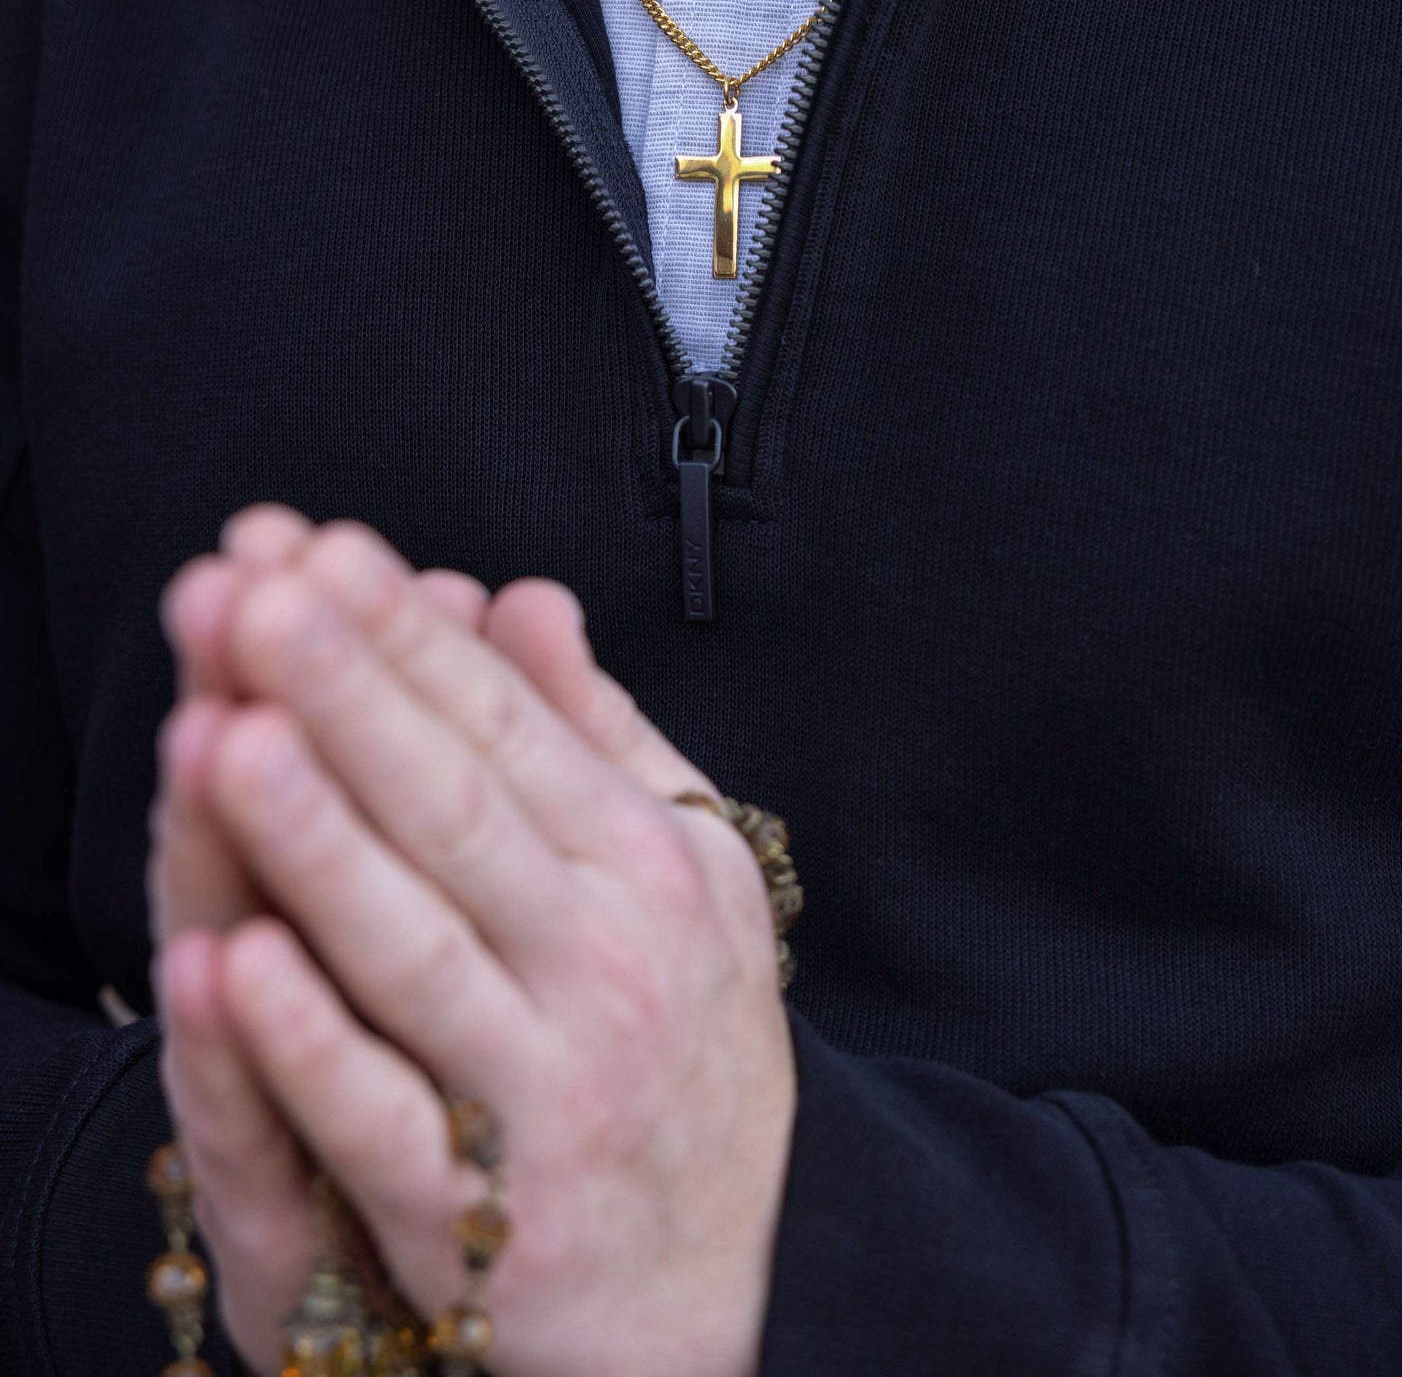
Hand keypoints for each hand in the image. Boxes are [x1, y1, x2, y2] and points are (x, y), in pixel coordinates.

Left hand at [152, 512, 795, 1376]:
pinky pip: (390, 1118)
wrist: (750, 1276)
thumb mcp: (680, 867)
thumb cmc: (686, 1041)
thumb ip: (595, 730)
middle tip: (255, 591)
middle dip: (349, 693)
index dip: (406, 635)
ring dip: (318, 841)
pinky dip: (315, 1045)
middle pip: (455, 810)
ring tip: (229, 735)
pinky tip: (238, 963)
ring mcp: (552, 1086)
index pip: (506, 725)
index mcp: (644, 859)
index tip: (317, 547)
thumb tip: (523, 592)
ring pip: (415, 948)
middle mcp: (607, 958)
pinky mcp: (493, 1212)